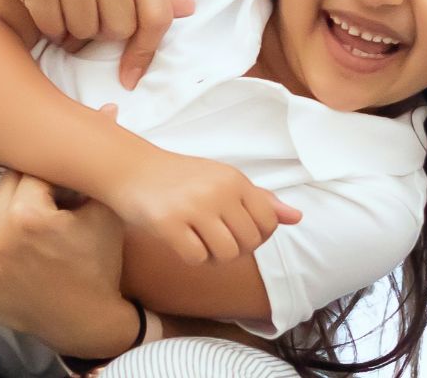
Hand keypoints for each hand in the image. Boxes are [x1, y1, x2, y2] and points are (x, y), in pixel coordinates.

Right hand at [0, 0, 193, 86]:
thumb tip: (189, 8)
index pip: (155, 14)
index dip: (146, 51)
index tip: (130, 75)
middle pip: (118, 29)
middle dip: (100, 31)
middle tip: (85, 12)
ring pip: (83, 31)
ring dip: (72, 30)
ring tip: (63, 4)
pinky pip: (52, 27)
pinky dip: (48, 26)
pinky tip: (43, 3)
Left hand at [0, 171, 142, 358]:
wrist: (85, 323)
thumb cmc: (98, 265)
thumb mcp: (105, 211)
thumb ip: (96, 163)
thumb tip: (108, 110)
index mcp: (29, 216)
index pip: (32, 171)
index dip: (51, 180)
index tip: (61, 196)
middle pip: (5, 183)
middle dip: (27, 191)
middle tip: (45, 210)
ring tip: (23, 221)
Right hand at [110, 149, 301, 264]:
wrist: (129, 168)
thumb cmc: (180, 177)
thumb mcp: (222, 179)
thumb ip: (259, 200)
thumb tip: (297, 217)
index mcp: (234, 179)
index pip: (268, 223)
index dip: (256, 235)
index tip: (234, 228)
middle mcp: (217, 191)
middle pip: (249, 244)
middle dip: (233, 248)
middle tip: (211, 234)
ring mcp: (192, 207)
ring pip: (226, 255)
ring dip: (212, 256)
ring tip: (197, 239)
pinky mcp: (168, 223)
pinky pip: (196, 258)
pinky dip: (191, 257)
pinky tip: (180, 241)